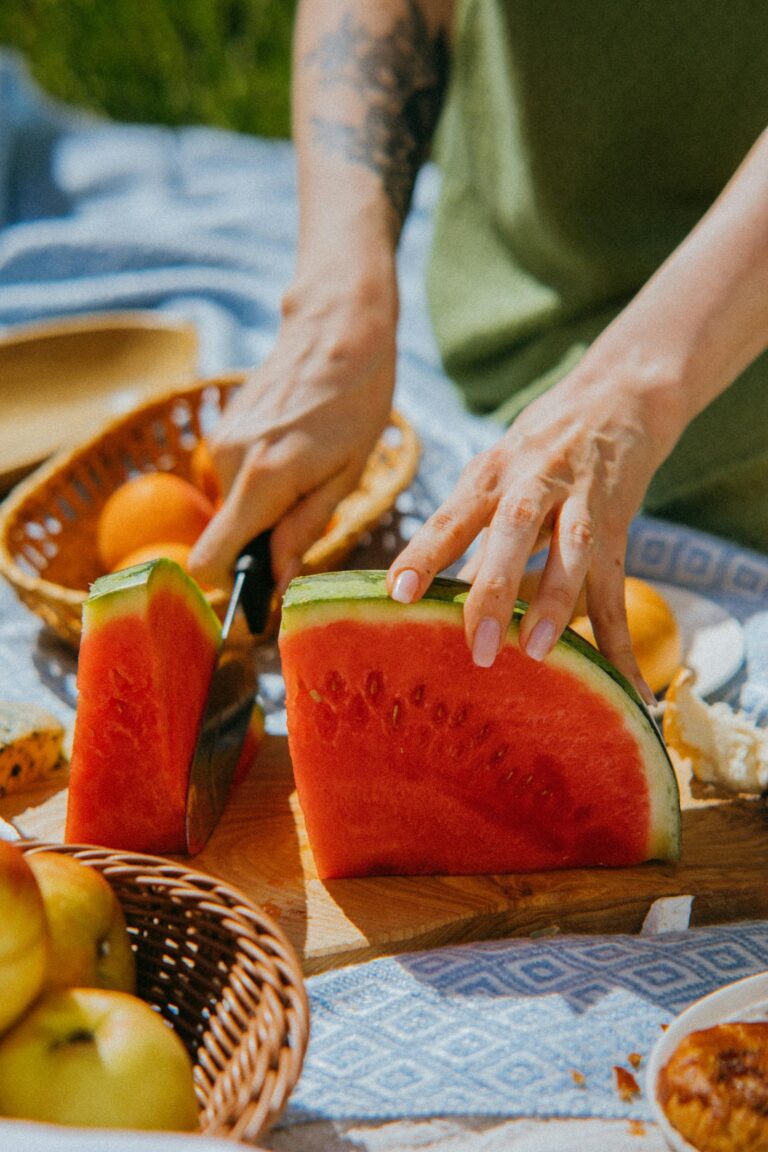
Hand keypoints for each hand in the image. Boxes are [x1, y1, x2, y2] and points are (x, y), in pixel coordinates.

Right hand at [188, 277, 396, 589]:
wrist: (337, 328)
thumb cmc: (357, 403)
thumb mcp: (346, 475)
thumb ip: (304, 530)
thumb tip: (278, 579)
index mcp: (262, 480)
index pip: (209, 560)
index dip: (231, 585)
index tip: (261, 591)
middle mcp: (228, 461)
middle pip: (227, 536)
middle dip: (263, 540)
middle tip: (312, 511)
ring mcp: (220, 442)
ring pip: (233, 506)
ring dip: (266, 507)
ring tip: (309, 471)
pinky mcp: (221, 429)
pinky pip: (235, 478)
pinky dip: (260, 482)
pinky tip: (295, 451)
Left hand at [386, 353, 683, 700]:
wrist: (618, 395)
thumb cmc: (535, 448)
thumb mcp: (494, 477)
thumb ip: (468, 538)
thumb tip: (428, 601)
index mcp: (490, 474)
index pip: (451, 516)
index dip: (423, 555)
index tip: (396, 595)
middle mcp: (534, 481)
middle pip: (513, 530)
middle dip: (496, 588)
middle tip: (480, 648)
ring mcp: (581, 499)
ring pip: (572, 549)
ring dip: (557, 602)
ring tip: (540, 653)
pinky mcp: (619, 523)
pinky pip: (619, 588)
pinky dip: (621, 642)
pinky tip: (629, 689)